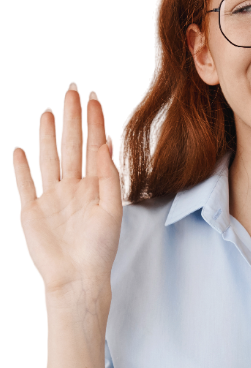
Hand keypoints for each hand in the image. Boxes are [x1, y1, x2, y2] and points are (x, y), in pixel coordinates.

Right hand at [12, 85, 122, 297]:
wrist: (78, 277)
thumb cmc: (100, 249)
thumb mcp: (112, 211)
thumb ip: (108, 177)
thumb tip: (105, 144)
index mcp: (94, 188)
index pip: (93, 147)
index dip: (93, 122)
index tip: (93, 98)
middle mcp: (73, 189)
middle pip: (71, 145)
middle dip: (72, 118)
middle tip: (71, 90)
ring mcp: (51, 198)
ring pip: (50, 158)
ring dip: (48, 136)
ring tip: (49, 112)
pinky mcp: (32, 211)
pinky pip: (25, 184)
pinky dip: (21, 168)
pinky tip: (20, 151)